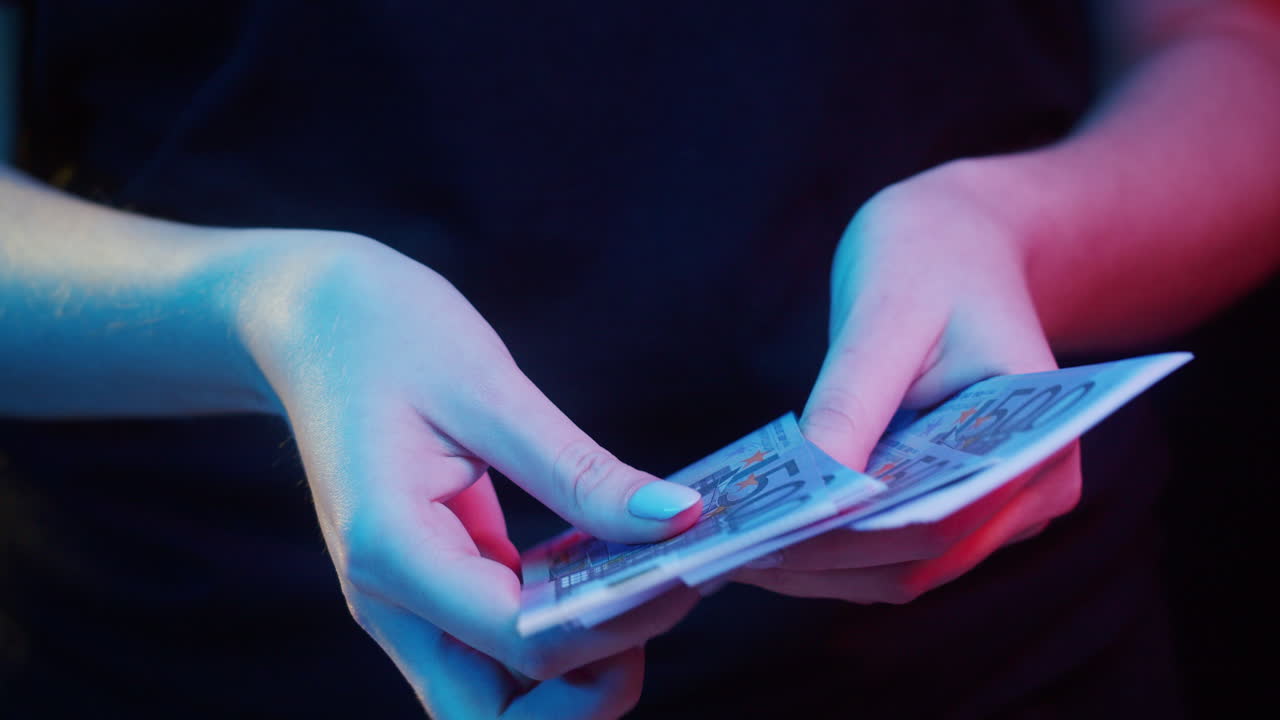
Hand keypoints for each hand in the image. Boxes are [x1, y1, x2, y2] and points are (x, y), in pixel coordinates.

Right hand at [233, 231, 702, 717]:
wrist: (308, 321)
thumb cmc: (386, 334)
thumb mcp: (490, 389)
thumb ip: (580, 470)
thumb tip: (679, 518)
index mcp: (391, 551)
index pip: (520, 644)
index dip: (619, 623)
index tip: (688, 568)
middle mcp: (390, 602)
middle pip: (497, 719)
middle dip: (590, 692)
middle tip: (661, 604)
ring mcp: (406, 603)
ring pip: (499, 695)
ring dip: (580, 666)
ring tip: (644, 583)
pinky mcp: (432, 586)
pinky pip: (500, 643)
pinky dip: (561, 625)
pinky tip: (608, 566)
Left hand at [734, 161, 1081, 603]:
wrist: (962, 242)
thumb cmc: (932, 261)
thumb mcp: (885, 316)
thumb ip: (851, 404)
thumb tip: (812, 490)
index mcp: (1040, 442)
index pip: (939, 520)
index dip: (849, 540)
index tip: (764, 541)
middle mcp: (1033, 493)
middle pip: (915, 560)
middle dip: (817, 561)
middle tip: (724, 553)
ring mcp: (998, 510)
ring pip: (898, 570)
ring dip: (815, 567)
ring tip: (727, 549)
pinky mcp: (955, 507)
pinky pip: (889, 549)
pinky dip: (826, 547)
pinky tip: (762, 530)